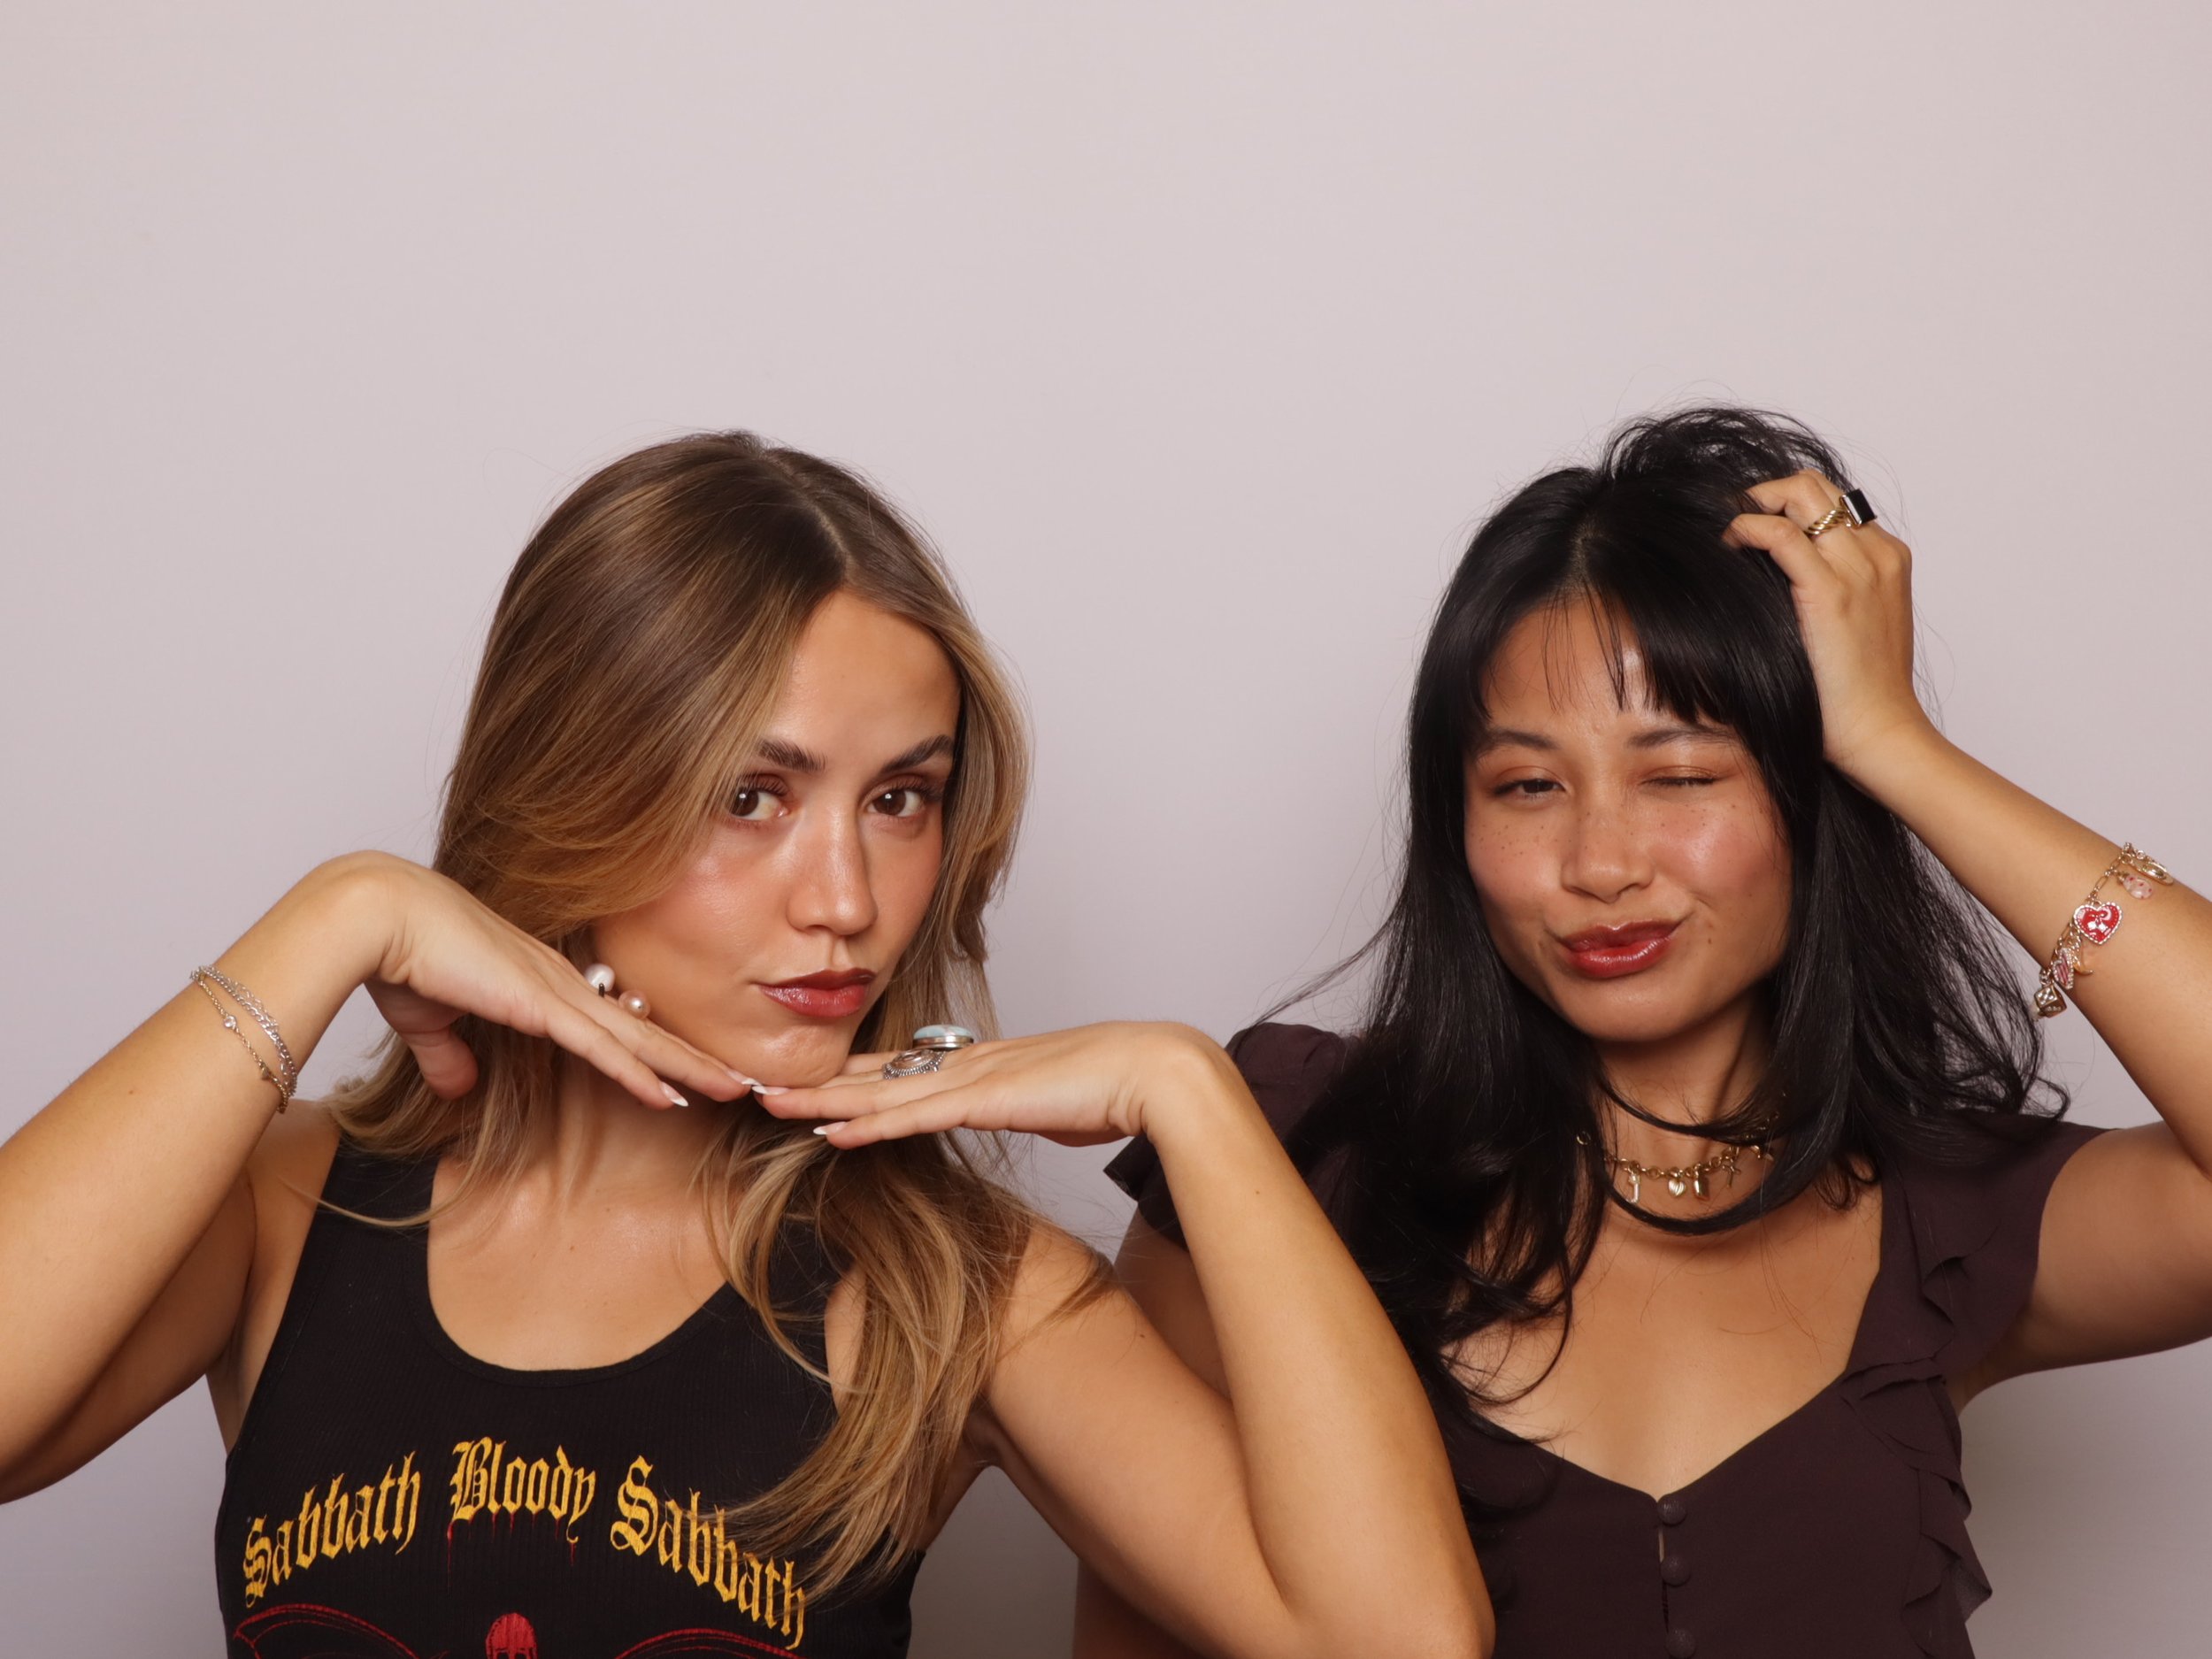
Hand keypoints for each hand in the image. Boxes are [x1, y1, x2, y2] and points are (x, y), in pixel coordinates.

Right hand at [328, 853, 750, 1110]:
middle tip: (741, 1079)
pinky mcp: (540, 1005)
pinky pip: (603, 1049)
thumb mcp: (429, 1021)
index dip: (652, 1047)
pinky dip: (639, 1075)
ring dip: (688, 1070)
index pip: (612, 1022)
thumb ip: (450, 1054)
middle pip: (644, 1030)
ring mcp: (556, 992)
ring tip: (735, 1090)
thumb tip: (460, 1086)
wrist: (378, 917)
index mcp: (540, 981)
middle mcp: (561, 983)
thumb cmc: (398, 957)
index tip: (686, 1069)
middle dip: (693, 1058)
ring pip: (639, 1040)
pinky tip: (672, 1096)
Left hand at [752, 1020, 1227, 1147]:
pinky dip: (866, 1122)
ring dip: (819, 1100)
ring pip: (878, 1091)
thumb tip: (1033, 1115)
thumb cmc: (1123, 1086)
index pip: (902, 1071)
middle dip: (814, 1081)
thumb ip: (1035, 1108)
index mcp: (985, 1065)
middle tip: (757, 1084)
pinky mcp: (985, 1099)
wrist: (1157, 1071)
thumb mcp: (1060, 1103)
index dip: (851, 1077)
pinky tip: (827, 1131)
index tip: (807, 1083)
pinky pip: (911, 1115)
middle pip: (874, 1073)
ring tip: (766, 1103)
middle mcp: (968, 1064)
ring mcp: (973, 1078)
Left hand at [1724, 470, 1936, 781]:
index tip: (1754, 525)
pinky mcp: (1829, 592)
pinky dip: (1746, 528)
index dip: (1787, 503)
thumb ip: (1833, 589)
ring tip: (1729, 535)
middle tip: (1734, 520)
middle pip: (1816, 485)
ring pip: (1800, 493)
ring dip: (1755, 503)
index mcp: (1887, 558)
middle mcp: (1876, 553)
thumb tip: (1777, 576)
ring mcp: (1856, 568)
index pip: (1833, 502)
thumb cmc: (1861, 692)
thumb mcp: (1858, 624)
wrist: (1882, 732)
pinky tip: (1729, 546)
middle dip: (1767, 492)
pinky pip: (1779, 534)